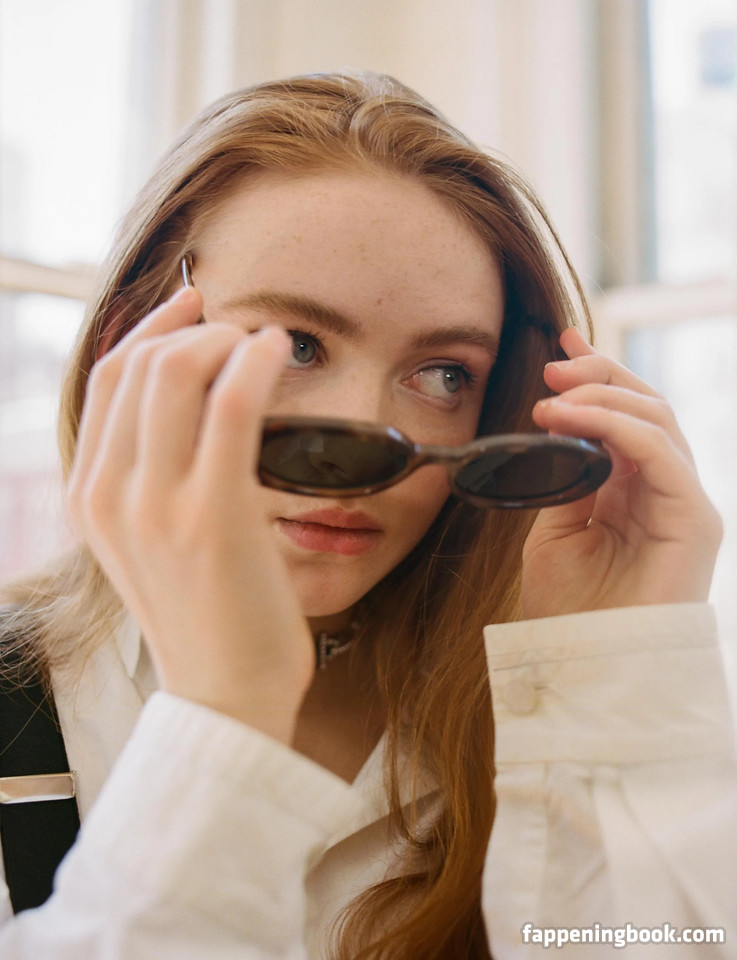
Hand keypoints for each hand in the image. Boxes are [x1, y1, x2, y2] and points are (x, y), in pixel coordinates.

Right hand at [66, 287, 313, 742]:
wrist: (226, 692)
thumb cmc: (207, 612)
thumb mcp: (152, 539)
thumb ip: (150, 473)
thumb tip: (189, 398)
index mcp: (90, 495)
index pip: (105, 377)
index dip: (152, 326)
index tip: (194, 307)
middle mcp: (110, 494)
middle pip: (138, 363)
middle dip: (194, 328)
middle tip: (240, 333)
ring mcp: (157, 505)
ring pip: (176, 370)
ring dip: (226, 338)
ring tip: (264, 344)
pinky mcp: (215, 515)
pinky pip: (232, 404)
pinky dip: (257, 362)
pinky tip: (279, 352)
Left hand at [522, 327, 721, 618]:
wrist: (585, 669)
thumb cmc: (569, 610)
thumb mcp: (556, 530)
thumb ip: (569, 478)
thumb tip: (561, 426)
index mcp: (634, 491)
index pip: (626, 417)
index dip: (599, 376)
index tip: (560, 345)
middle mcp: (665, 491)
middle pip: (648, 407)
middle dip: (600, 375)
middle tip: (553, 365)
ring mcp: (684, 504)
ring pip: (658, 421)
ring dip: (603, 397)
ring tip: (552, 396)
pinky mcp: (695, 522)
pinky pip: (663, 454)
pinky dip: (619, 426)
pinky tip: (575, 418)